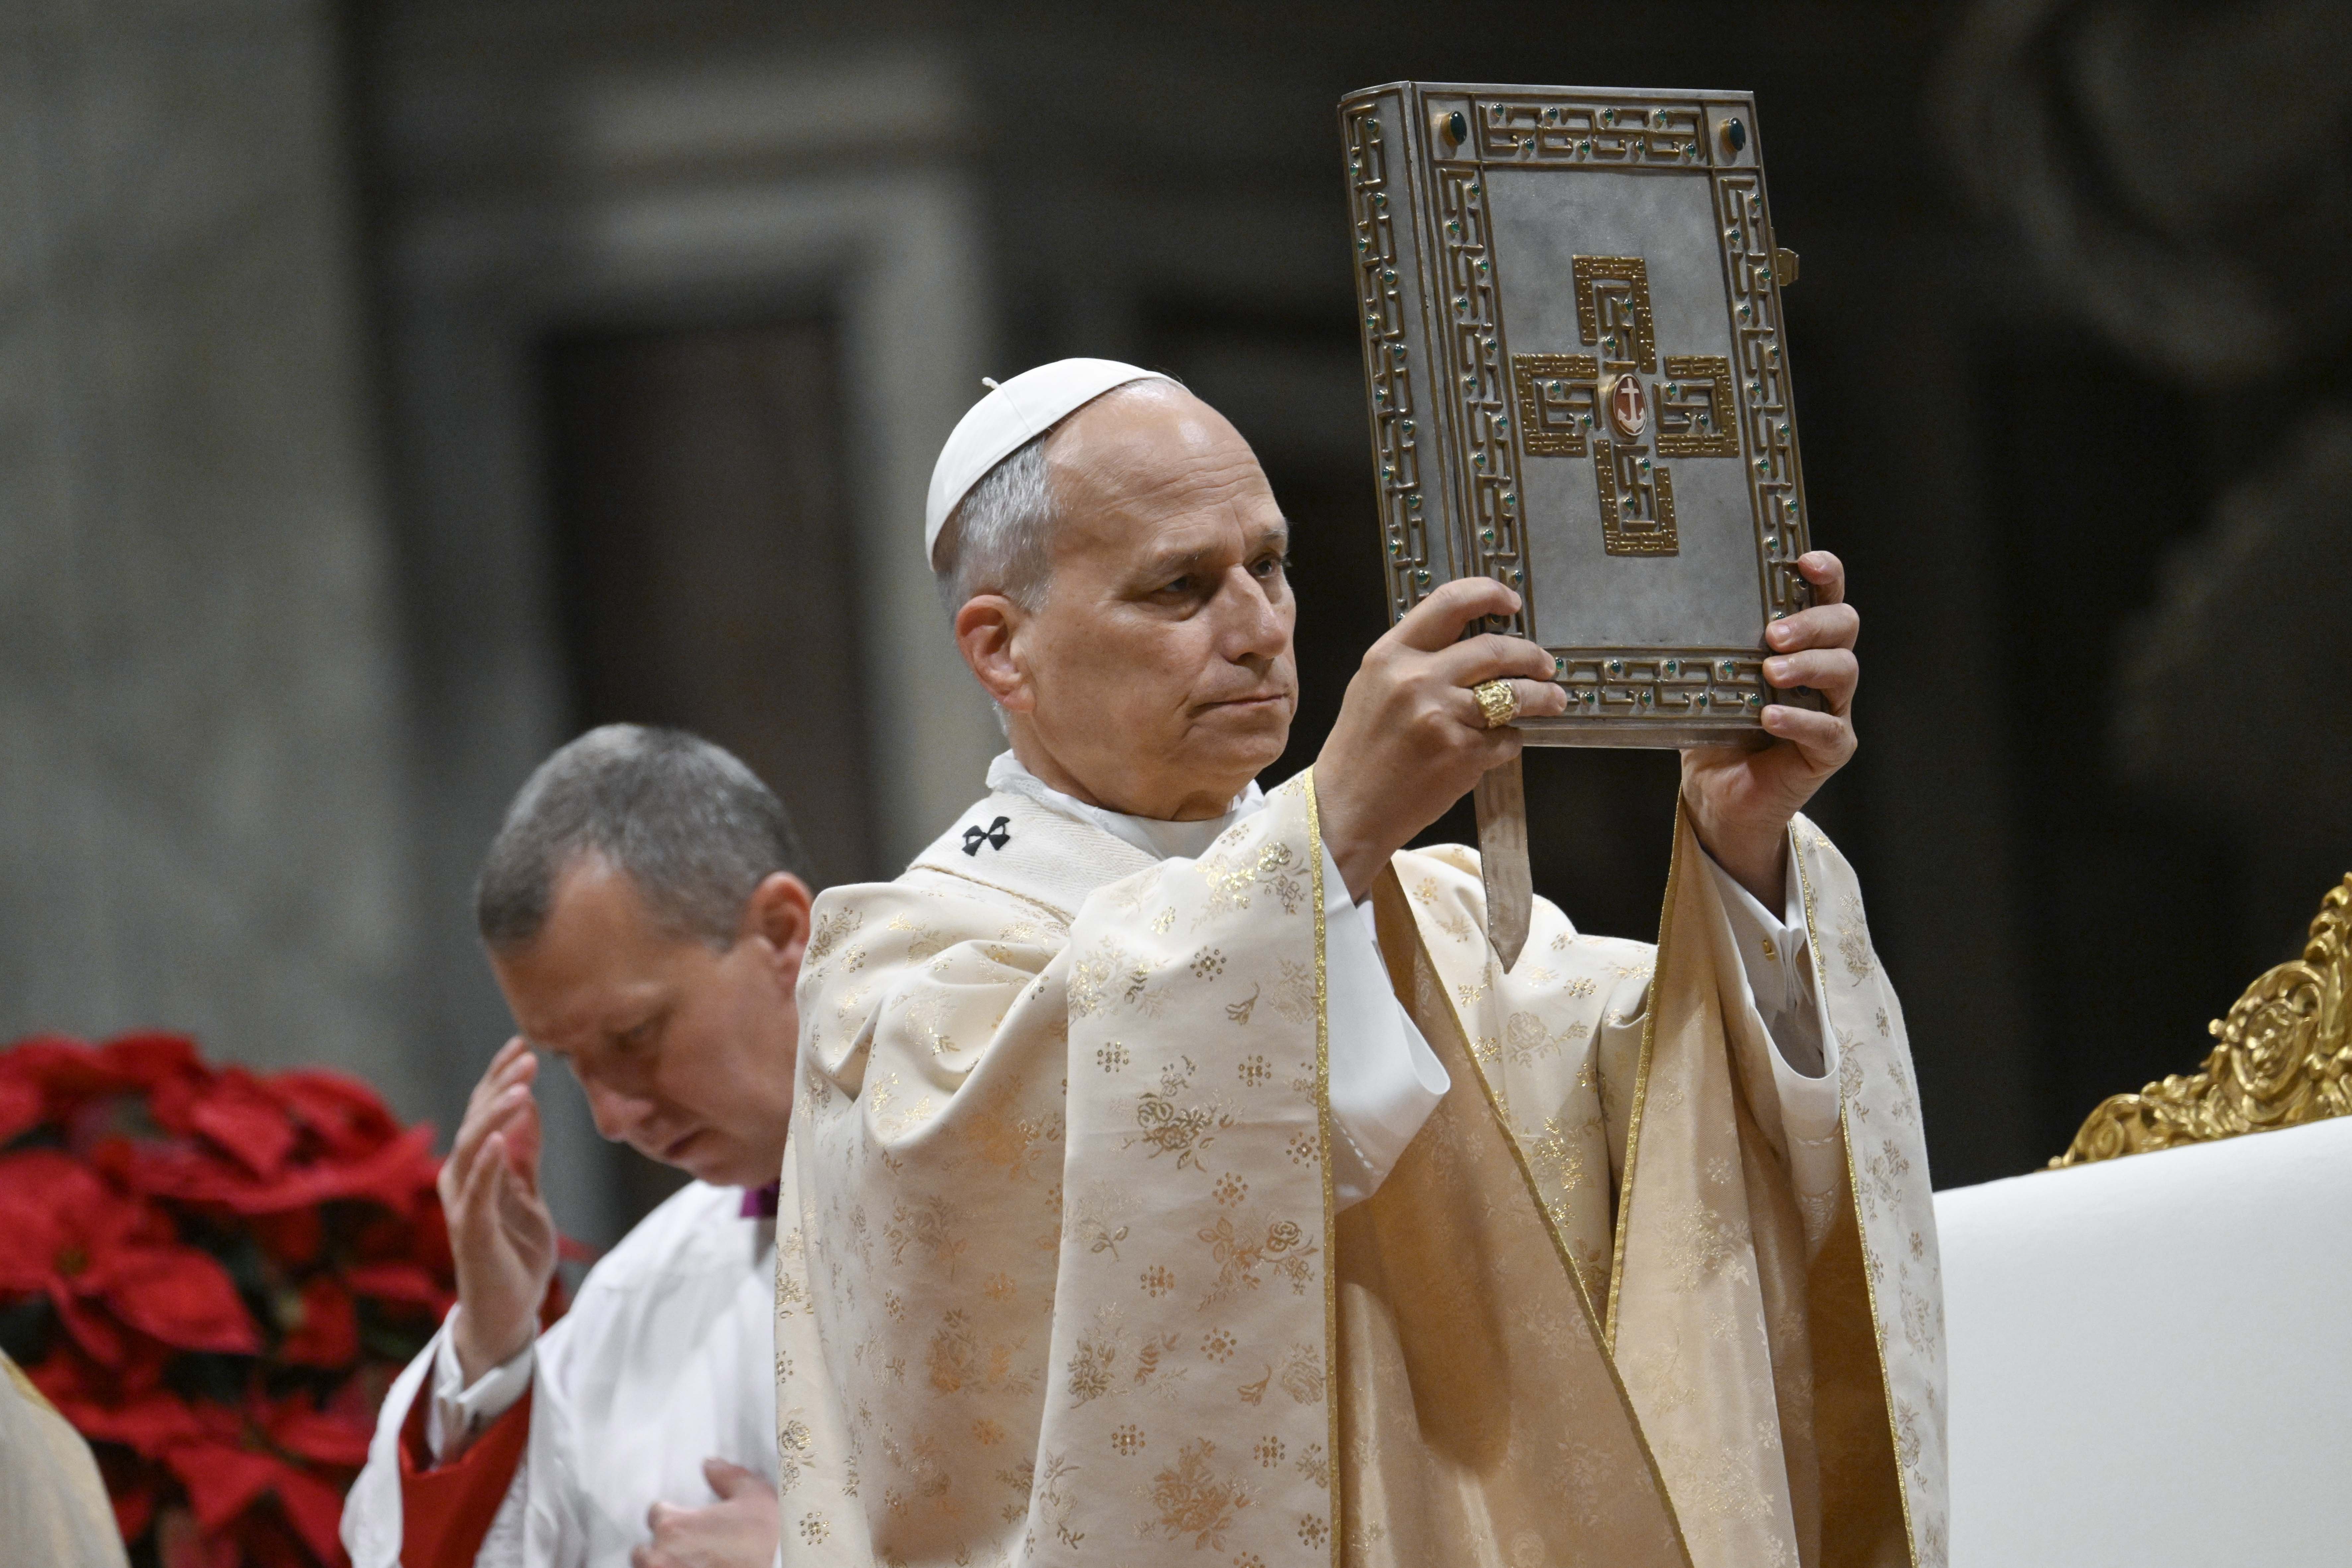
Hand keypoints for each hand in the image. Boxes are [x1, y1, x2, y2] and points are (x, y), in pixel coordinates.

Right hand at [439, 1037, 556, 1385]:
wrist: (508, 1310)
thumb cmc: (515, 1250)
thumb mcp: (528, 1192)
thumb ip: (525, 1152)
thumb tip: (529, 1104)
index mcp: (475, 1169)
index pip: (484, 1112)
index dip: (500, 1078)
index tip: (523, 1045)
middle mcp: (462, 1181)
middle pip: (476, 1121)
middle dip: (501, 1086)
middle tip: (528, 1055)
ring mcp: (464, 1206)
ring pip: (473, 1149)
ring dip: (495, 1116)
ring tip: (521, 1089)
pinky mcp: (472, 1232)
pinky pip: (478, 1192)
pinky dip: (486, 1163)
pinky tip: (498, 1138)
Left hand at [633, 1460, 780, 1567]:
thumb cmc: (768, 1541)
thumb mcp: (755, 1497)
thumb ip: (728, 1477)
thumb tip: (712, 1466)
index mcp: (675, 1528)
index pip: (656, 1514)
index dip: (675, 1515)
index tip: (690, 1521)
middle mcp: (661, 1559)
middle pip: (645, 1551)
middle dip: (663, 1549)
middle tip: (691, 1549)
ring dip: (664, 1567)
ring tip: (691, 1564)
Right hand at [1315, 577, 1567, 899]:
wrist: (1347, 810)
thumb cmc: (1361, 750)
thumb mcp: (1374, 687)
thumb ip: (1415, 659)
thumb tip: (1470, 640)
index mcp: (1390, 655)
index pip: (1449, 602)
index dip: (1489, 593)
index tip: (1511, 601)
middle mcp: (1417, 679)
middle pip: (1496, 649)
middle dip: (1533, 656)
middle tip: (1546, 665)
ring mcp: (1442, 717)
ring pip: (1514, 695)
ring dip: (1542, 698)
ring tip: (1553, 700)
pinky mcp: (1462, 754)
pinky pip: (1506, 739)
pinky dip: (1508, 742)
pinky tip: (1495, 746)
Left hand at [1680, 551, 1859, 905]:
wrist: (1718, 795)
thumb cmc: (1716, 727)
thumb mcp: (1709, 679)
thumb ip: (1706, 648)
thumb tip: (1660, 607)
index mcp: (1801, 643)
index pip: (1824, 597)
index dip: (1825, 574)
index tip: (1804, 560)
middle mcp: (1824, 669)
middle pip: (1843, 626)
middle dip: (1811, 622)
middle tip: (1773, 633)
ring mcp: (1833, 709)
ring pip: (1843, 671)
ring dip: (1807, 665)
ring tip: (1770, 670)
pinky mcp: (1830, 749)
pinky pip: (1826, 729)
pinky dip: (1798, 719)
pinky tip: (1771, 716)